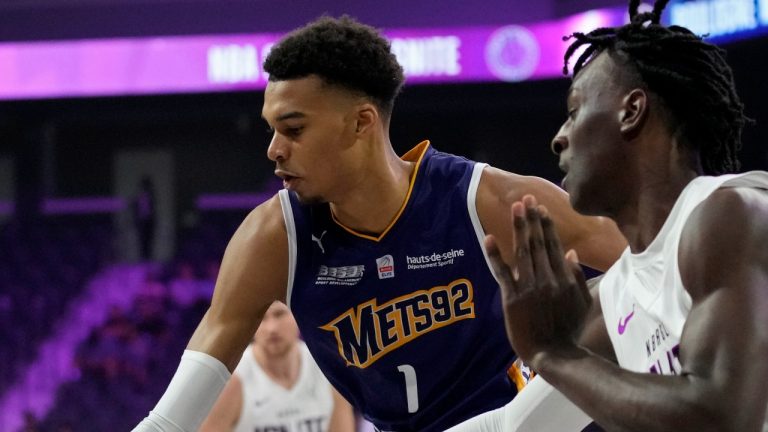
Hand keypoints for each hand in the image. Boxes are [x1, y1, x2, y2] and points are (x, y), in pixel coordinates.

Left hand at [486, 195, 590, 365]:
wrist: (553, 353)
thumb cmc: (568, 330)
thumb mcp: (581, 302)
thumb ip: (575, 276)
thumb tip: (571, 252)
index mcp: (563, 278)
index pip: (554, 245)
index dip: (547, 226)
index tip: (541, 209)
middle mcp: (547, 279)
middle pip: (538, 243)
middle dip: (532, 219)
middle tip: (526, 198)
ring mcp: (529, 288)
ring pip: (522, 252)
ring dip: (518, 228)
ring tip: (515, 207)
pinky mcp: (512, 298)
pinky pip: (502, 272)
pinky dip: (495, 255)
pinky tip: (489, 238)